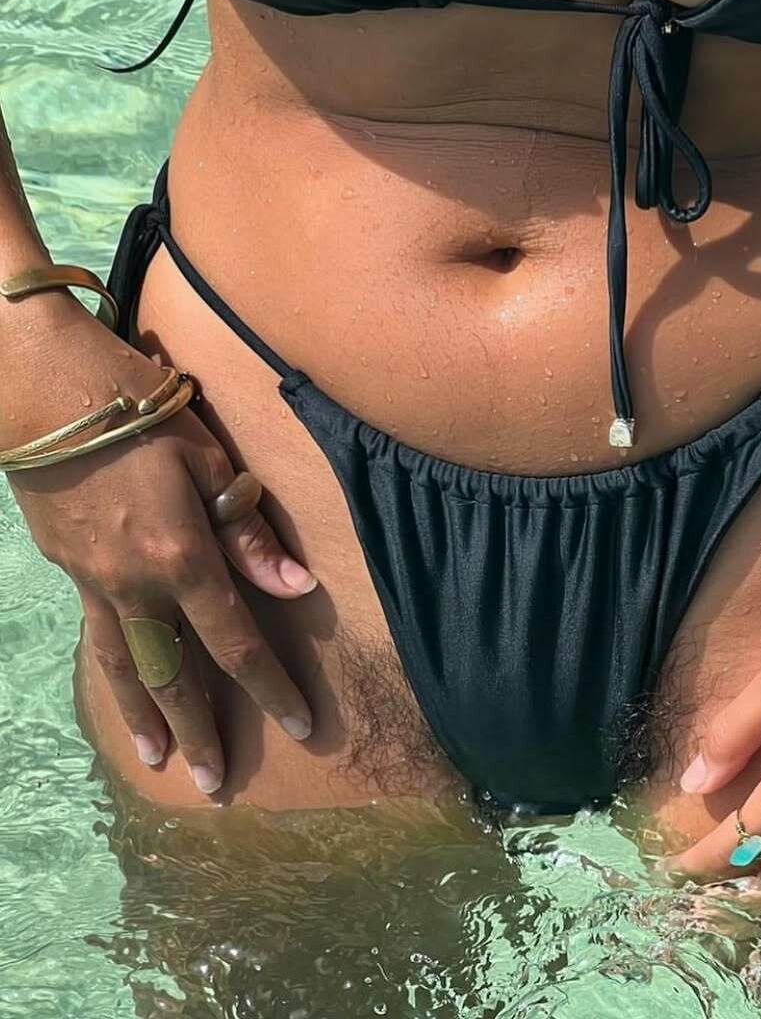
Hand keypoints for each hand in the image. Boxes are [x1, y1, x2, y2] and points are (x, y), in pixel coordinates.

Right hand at [7, 303, 317, 794]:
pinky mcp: (70, 574)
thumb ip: (250, 533)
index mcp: (181, 555)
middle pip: (177, 674)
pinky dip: (113, 679)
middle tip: (218, 786)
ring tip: (160, 765)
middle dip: (202, 731)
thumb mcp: (208, 460)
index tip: (302, 726)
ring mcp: (95, 584)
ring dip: (146, 720)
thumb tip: (297, 586)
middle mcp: (136, 584)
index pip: (238, 640)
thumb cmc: (139, 412)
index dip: (272, 688)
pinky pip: (98, 640)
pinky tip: (122, 697)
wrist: (42, 391)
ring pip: (125, 669)